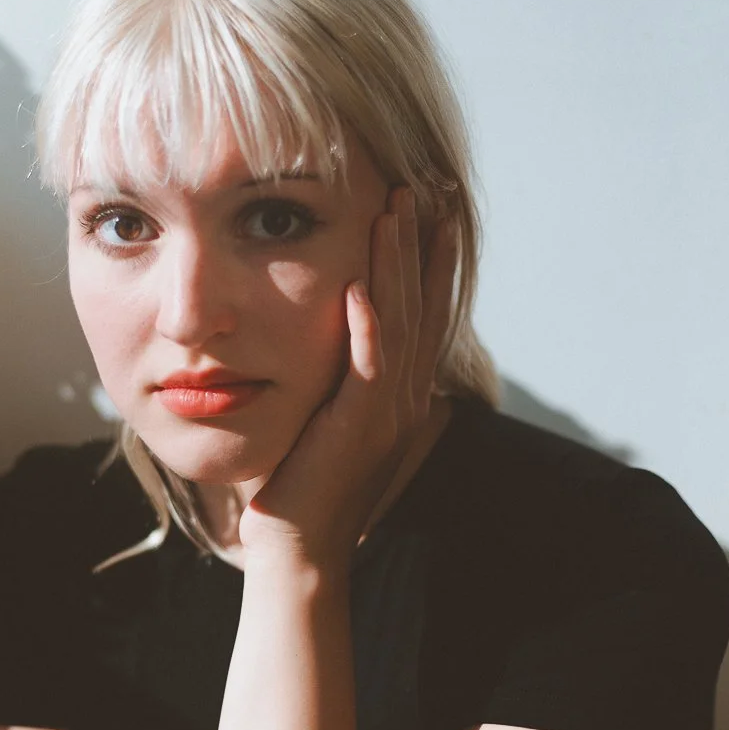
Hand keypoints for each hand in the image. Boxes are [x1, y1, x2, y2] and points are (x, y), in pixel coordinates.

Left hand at [237, 185, 456, 571]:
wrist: (298, 542)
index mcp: (402, 390)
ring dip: (396, 265)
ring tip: (394, 210)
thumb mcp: (333, 414)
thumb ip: (348, 372)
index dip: (430, 257)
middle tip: (422, 187)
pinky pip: (368, 370)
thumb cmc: (305, 478)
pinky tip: (356, 288)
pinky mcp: (358, 428)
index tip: (430, 206)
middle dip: (422, 243)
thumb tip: (346, 327)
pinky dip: (366, 328)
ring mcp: (386, 413)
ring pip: (401, 324)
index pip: (424, 309)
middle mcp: (406, 396)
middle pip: (423, 304)